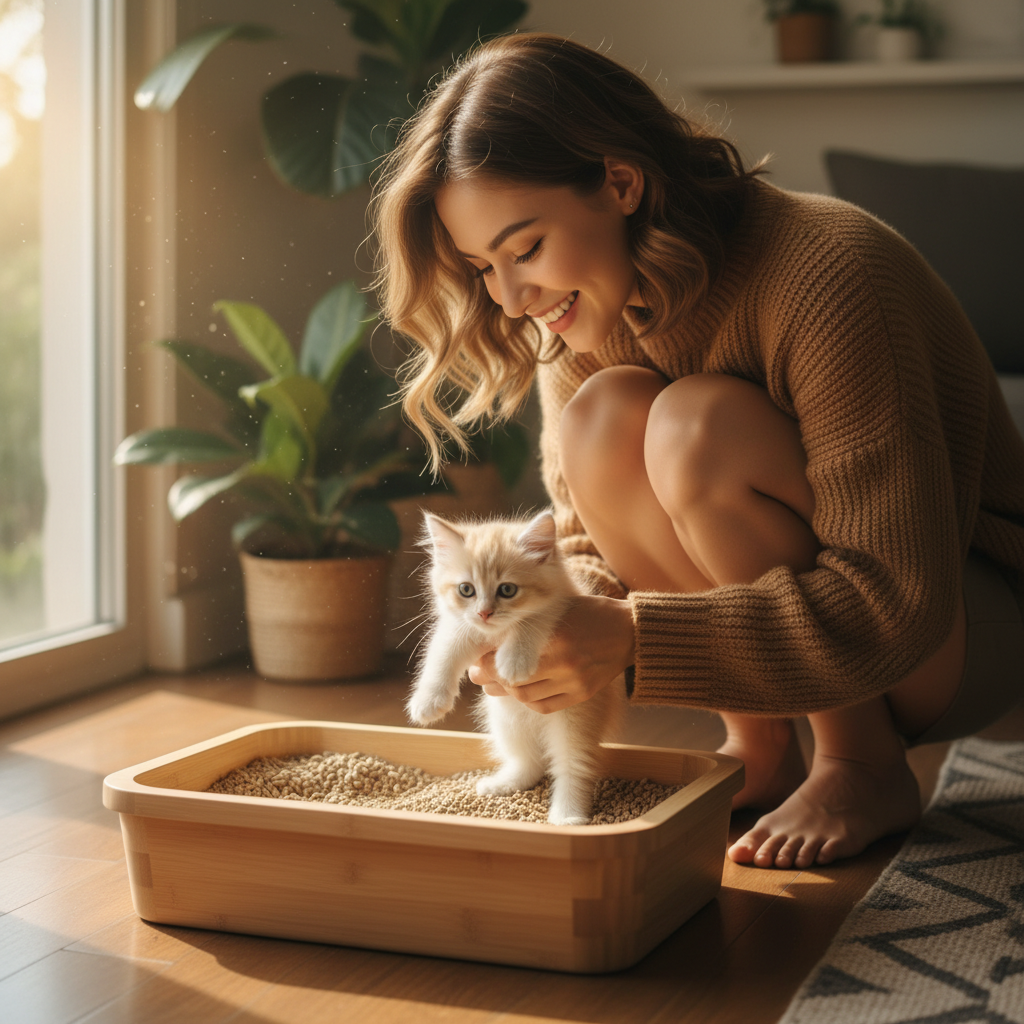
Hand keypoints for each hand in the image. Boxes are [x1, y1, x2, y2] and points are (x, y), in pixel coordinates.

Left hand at [469, 595, 634, 712]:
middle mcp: (565, 662)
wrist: (629, 632)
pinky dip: (528, 701)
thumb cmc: (588, 614)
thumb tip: (489, 643)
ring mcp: (575, 682)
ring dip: (508, 691)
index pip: (509, 656)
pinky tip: (523, 691)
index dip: (488, 662)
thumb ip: (527, 624)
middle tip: (481, 674)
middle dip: (492, 679)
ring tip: (500, 682)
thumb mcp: (557, 609)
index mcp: (556, 636)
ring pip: (526, 696)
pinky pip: (544, 706)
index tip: (478, 659)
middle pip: (514, 680)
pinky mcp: (582, 695)